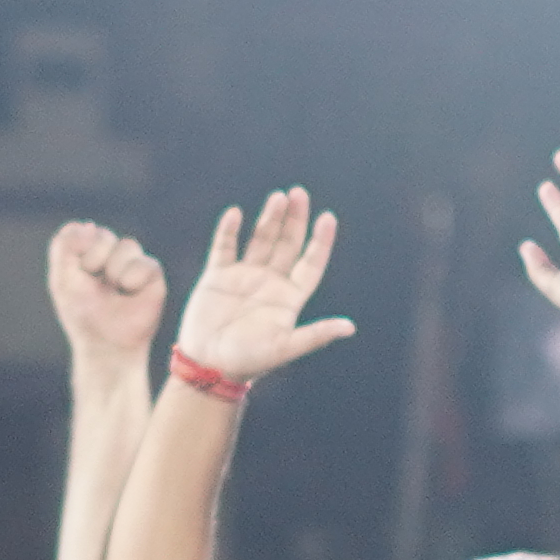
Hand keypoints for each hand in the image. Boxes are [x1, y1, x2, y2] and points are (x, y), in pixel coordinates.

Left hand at [46, 219, 167, 366]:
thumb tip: (88, 225)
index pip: (82, 231)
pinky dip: (133, 279)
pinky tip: (130, 293)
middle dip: (95, 260)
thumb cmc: (83, 315)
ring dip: (115, 271)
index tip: (78, 276)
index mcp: (86, 253)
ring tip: (115, 291)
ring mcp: (133, 265)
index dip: (78, 252)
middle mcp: (110, 255)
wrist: (106, 345)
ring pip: (127, 245)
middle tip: (97, 285)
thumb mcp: (62, 279)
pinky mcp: (153, 277)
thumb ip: (65, 246)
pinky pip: (147, 262)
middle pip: (103, 235)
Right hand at [173, 189, 358, 383]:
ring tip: (278, 197)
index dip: (320, 242)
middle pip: (287, 244)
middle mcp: (270, 283)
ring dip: (269, 219)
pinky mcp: (217, 275)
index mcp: (290, 298)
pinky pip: (225, 246)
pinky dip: (230, 230)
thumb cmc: (250, 362)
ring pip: (260, 240)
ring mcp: (244, 276)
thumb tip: (350, 327)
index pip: (310, 263)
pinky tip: (237, 214)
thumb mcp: (285, 348)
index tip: (328, 218)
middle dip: (294, 219)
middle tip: (299, 193)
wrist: (210, 366)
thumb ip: (316, 335)